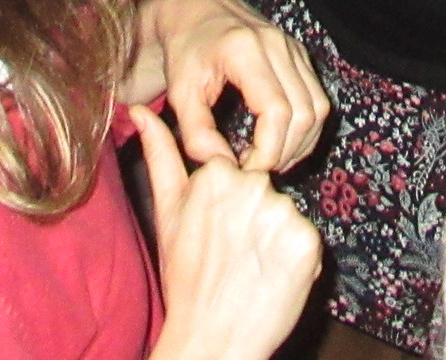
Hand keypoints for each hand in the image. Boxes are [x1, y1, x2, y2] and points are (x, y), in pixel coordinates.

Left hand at [122, 0, 329, 173]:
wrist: (196, 11)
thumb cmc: (184, 52)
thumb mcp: (179, 94)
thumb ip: (197, 134)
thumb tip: (224, 166)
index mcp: (245, 50)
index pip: (277, 112)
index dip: (268, 151)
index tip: (244, 169)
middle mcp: (277, 44)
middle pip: (304, 113)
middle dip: (285, 152)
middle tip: (256, 170)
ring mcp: (293, 47)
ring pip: (318, 108)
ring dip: (300, 143)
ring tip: (269, 160)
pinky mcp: (300, 54)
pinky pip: (317, 99)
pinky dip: (305, 129)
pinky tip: (280, 143)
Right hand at [133, 107, 321, 359]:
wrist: (211, 338)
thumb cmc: (186, 277)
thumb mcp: (167, 212)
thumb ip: (160, 154)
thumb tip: (136, 109)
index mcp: (216, 174)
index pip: (236, 172)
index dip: (229, 206)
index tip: (217, 234)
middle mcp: (252, 186)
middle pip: (263, 191)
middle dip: (254, 217)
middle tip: (233, 254)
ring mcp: (282, 213)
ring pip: (285, 214)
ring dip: (275, 237)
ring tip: (250, 267)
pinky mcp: (308, 241)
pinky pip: (306, 238)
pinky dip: (295, 257)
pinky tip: (272, 277)